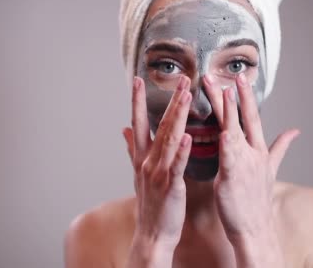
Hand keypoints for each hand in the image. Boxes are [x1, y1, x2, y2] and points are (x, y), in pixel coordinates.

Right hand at [122, 76, 192, 248]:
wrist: (152, 233)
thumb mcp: (137, 173)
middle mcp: (147, 161)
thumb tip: (124, 129)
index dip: (137, 100)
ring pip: (169, 140)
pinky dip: (182, 151)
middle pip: (159, 125)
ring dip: (178, 117)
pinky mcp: (171, 186)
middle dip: (170, 101)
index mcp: (141, 157)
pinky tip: (188, 137)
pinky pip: (177, 165)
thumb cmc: (150, 203)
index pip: (137, 122)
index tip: (138, 79)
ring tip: (186, 97)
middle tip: (181, 80)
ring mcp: (158, 172)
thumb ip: (132, 148)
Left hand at [203, 73, 298, 263]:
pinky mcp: (233, 177)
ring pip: (235, 131)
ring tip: (223, 91)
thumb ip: (280, 147)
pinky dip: (228, 144)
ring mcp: (245, 164)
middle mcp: (254, 153)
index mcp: (260, 151)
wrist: (255, 228)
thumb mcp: (271, 169)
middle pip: (247, 119)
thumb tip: (295, 131)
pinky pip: (230, 157)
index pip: (252, 118)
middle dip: (241, 95)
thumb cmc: (256, 200)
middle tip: (234, 74)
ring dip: (230, 110)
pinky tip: (224, 132)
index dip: (247, 97)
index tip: (241, 77)